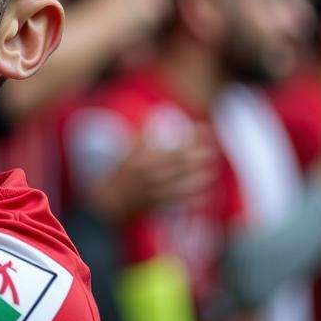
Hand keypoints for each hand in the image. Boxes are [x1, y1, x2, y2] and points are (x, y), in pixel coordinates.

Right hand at [87, 126, 217, 221]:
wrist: (108, 202)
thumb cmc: (118, 175)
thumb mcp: (127, 152)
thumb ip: (142, 136)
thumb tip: (152, 116)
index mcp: (146, 159)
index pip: (176, 146)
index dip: (194, 138)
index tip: (204, 130)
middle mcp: (154, 174)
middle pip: (186, 164)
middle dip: (203, 156)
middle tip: (212, 150)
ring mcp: (158, 190)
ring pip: (188, 183)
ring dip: (203, 176)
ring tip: (211, 170)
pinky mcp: (160, 204)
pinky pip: (183, 202)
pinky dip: (196, 198)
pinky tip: (204, 194)